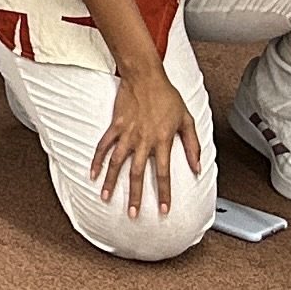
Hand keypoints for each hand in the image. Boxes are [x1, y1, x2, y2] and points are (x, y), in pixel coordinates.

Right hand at [86, 65, 204, 220]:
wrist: (145, 76)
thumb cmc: (167, 96)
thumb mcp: (187, 119)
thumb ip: (193, 145)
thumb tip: (197, 167)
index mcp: (163, 140)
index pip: (164, 173)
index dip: (164, 193)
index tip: (163, 210)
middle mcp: (144, 140)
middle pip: (138, 174)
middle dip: (135, 196)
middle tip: (133, 213)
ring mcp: (127, 134)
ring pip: (117, 163)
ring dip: (111, 182)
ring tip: (106, 197)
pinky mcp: (115, 126)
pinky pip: (104, 146)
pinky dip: (97, 160)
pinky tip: (93, 173)